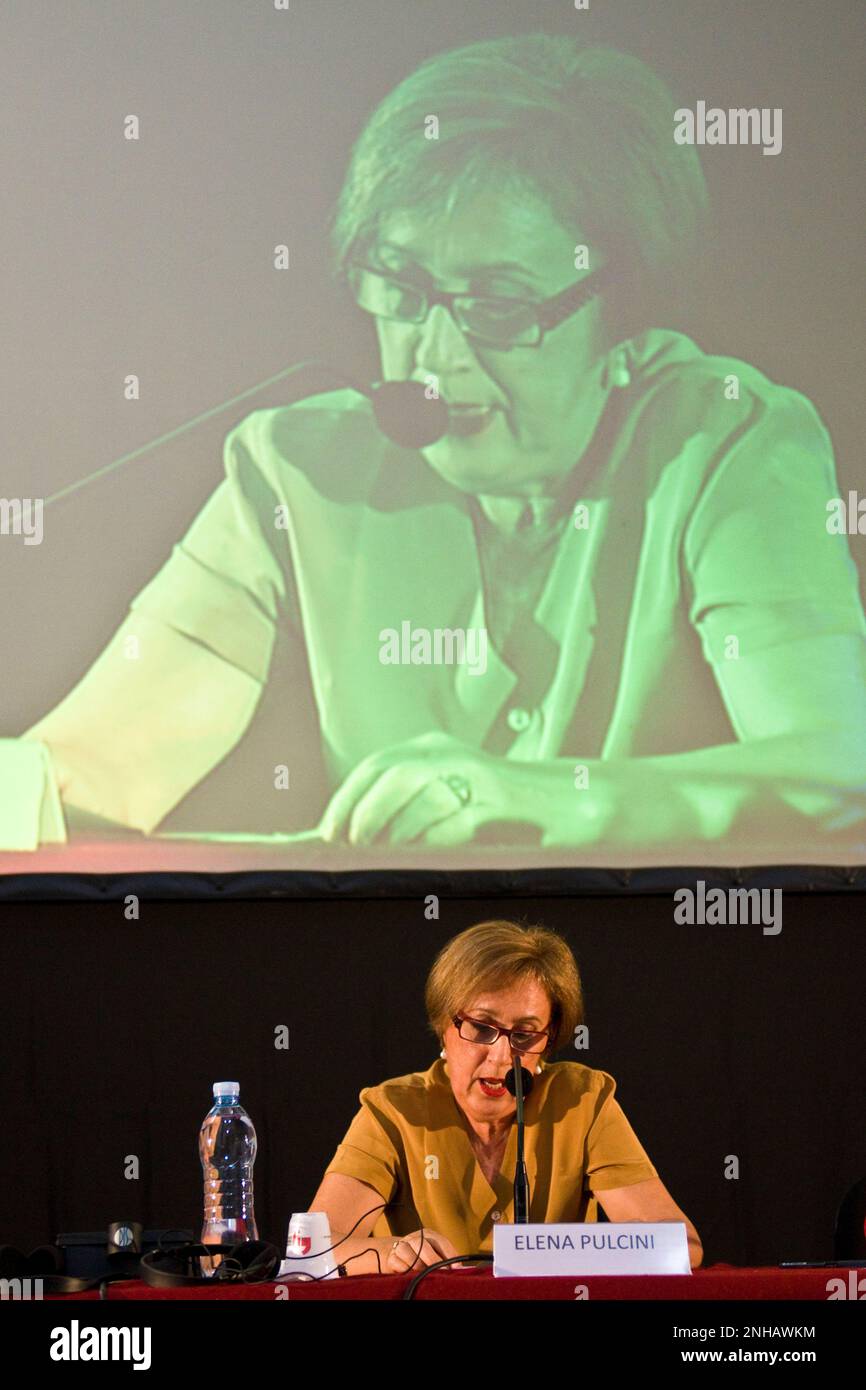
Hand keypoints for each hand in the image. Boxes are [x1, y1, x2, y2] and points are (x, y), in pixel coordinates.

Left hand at [319, 731, 534, 846]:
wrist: (565, 803)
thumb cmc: (498, 810)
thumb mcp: (446, 796)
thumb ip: (407, 806)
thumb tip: (355, 834)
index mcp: (430, 746)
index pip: (375, 765)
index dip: (347, 798)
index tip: (329, 831)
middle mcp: (449, 751)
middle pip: (392, 773)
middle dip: (364, 811)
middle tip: (349, 844)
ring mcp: (475, 771)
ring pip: (420, 794)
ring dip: (397, 830)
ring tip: (385, 854)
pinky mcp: (498, 796)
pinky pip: (454, 820)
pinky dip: (433, 839)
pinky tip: (425, 855)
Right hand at [385, 1228, 462, 1272]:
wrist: (393, 1255)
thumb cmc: (420, 1258)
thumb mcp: (433, 1254)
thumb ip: (445, 1259)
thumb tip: (460, 1270)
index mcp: (428, 1235)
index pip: (441, 1241)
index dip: (450, 1255)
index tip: (456, 1268)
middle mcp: (414, 1238)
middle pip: (424, 1245)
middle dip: (434, 1261)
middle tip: (442, 1274)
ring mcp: (401, 1246)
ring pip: (409, 1253)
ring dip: (419, 1266)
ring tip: (425, 1276)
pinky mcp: (391, 1258)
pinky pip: (398, 1264)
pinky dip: (406, 1271)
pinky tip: (412, 1275)